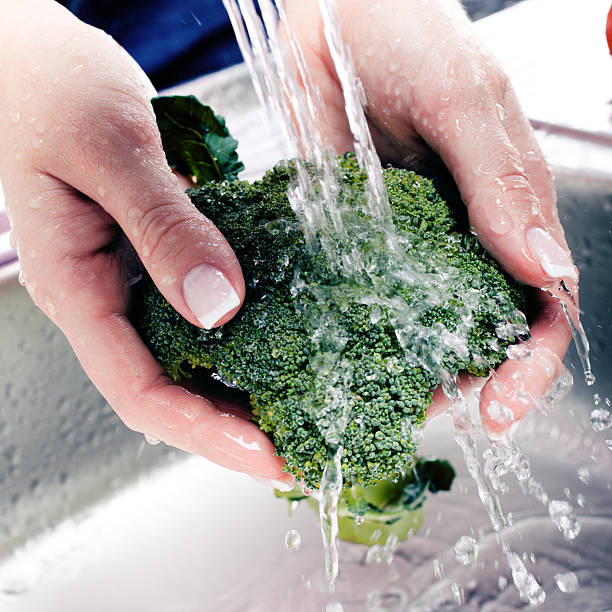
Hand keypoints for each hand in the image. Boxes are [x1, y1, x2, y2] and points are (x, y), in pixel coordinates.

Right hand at [0, 1, 292, 486]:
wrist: (36, 60)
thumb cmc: (51, 89)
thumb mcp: (110, 151)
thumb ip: (163, 227)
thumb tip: (221, 306)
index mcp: (77, 290)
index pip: (140, 391)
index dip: (206, 432)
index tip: (269, 454)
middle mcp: (107, 299)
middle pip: (170, 390)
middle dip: (231, 428)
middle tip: (299, 446)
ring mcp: (134, 281)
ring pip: (189, 358)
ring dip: (241, 389)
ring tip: (300, 408)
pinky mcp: (161, 257)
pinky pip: (202, 313)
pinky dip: (243, 335)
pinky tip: (286, 337)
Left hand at [286, 0, 574, 432]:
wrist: (334, 12)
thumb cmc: (405, 32)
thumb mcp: (462, 98)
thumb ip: (500, 179)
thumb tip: (543, 267)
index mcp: (507, 207)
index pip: (538, 301)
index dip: (529, 362)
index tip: (501, 409)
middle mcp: (460, 234)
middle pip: (478, 325)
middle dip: (466, 379)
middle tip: (432, 416)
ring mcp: (404, 241)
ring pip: (420, 322)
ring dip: (408, 368)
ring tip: (381, 404)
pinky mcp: (353, 235)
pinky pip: (361, 295)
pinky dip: (356, 331)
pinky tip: (337, 356)